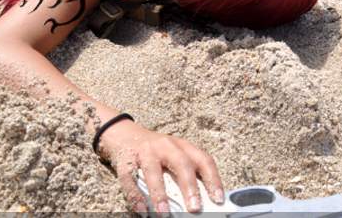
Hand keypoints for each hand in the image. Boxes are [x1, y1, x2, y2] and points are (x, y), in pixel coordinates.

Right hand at [97, 119, 223, 214]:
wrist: (123, 132)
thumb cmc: (155, 151)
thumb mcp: (174, 155)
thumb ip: (186, 173)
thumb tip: (199, 200)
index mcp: (183, 146)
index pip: (203, 160)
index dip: (213, 179)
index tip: (218, 198)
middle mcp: (166, 146)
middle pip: (181, 164)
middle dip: (189, 187)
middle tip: (195, 208)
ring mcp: (145, 152)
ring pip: (154, 172)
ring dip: (160, 194)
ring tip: (165, 213)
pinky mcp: (126, 159)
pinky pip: (130, 179)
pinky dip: (136, 196)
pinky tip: (142, 210)